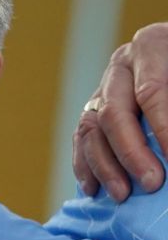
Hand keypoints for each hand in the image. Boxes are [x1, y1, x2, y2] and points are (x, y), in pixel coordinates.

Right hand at [74, 23, 167, 199]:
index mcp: (152, 45)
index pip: (152, 92)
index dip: (164, 129)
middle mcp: (122, 65)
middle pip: (114, 112)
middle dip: (131, 153)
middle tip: (152, 182)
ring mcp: (104, 87)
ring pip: (90, 128)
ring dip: (104, 165)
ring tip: (122, 194)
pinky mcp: (95, 108)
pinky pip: (81, 138)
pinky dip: (85, 165)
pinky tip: (94, 188)